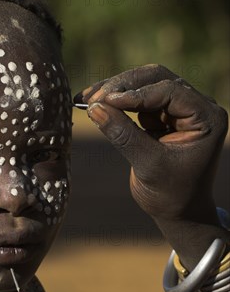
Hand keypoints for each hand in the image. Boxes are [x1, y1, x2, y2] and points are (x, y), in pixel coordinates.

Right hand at [76, 64, 227, 221]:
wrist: (178, 212)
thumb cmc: (171, 194)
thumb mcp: (148, 165)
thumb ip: (123, 135)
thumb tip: (94, 108)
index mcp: (206, 117)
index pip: (170, 91)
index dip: (136, 94)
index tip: (106, 101)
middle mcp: (196, 107)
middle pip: (156, 79)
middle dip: (123, 86)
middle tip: (94, 97)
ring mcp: (178, 109)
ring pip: (143, 85)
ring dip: (115, 91)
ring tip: (86, 98)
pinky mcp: (162, 116)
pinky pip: (136, 100)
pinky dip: (115, 102)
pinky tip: (93, 104)